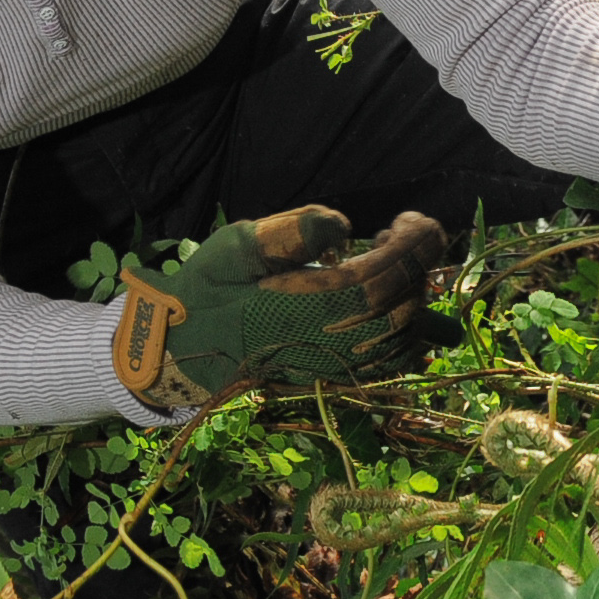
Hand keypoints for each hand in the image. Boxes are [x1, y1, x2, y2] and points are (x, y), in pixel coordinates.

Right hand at [112, 208, 454, 409]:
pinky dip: (411, 332)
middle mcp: (327, 347)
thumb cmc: (206, 290)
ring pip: (404, 339)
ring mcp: (334, 370)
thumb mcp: (235, 247)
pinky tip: (404, 303)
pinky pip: (391, 363)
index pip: (380, 282)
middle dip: (416, 264)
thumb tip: (343, 227)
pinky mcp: (335, 380)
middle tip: (401, 230)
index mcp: (305, 312)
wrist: (182, 347)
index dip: (409, 249)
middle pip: (402, 309)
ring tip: (394, 259)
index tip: (410, 218)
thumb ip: (290, 232)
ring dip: (415, 294)